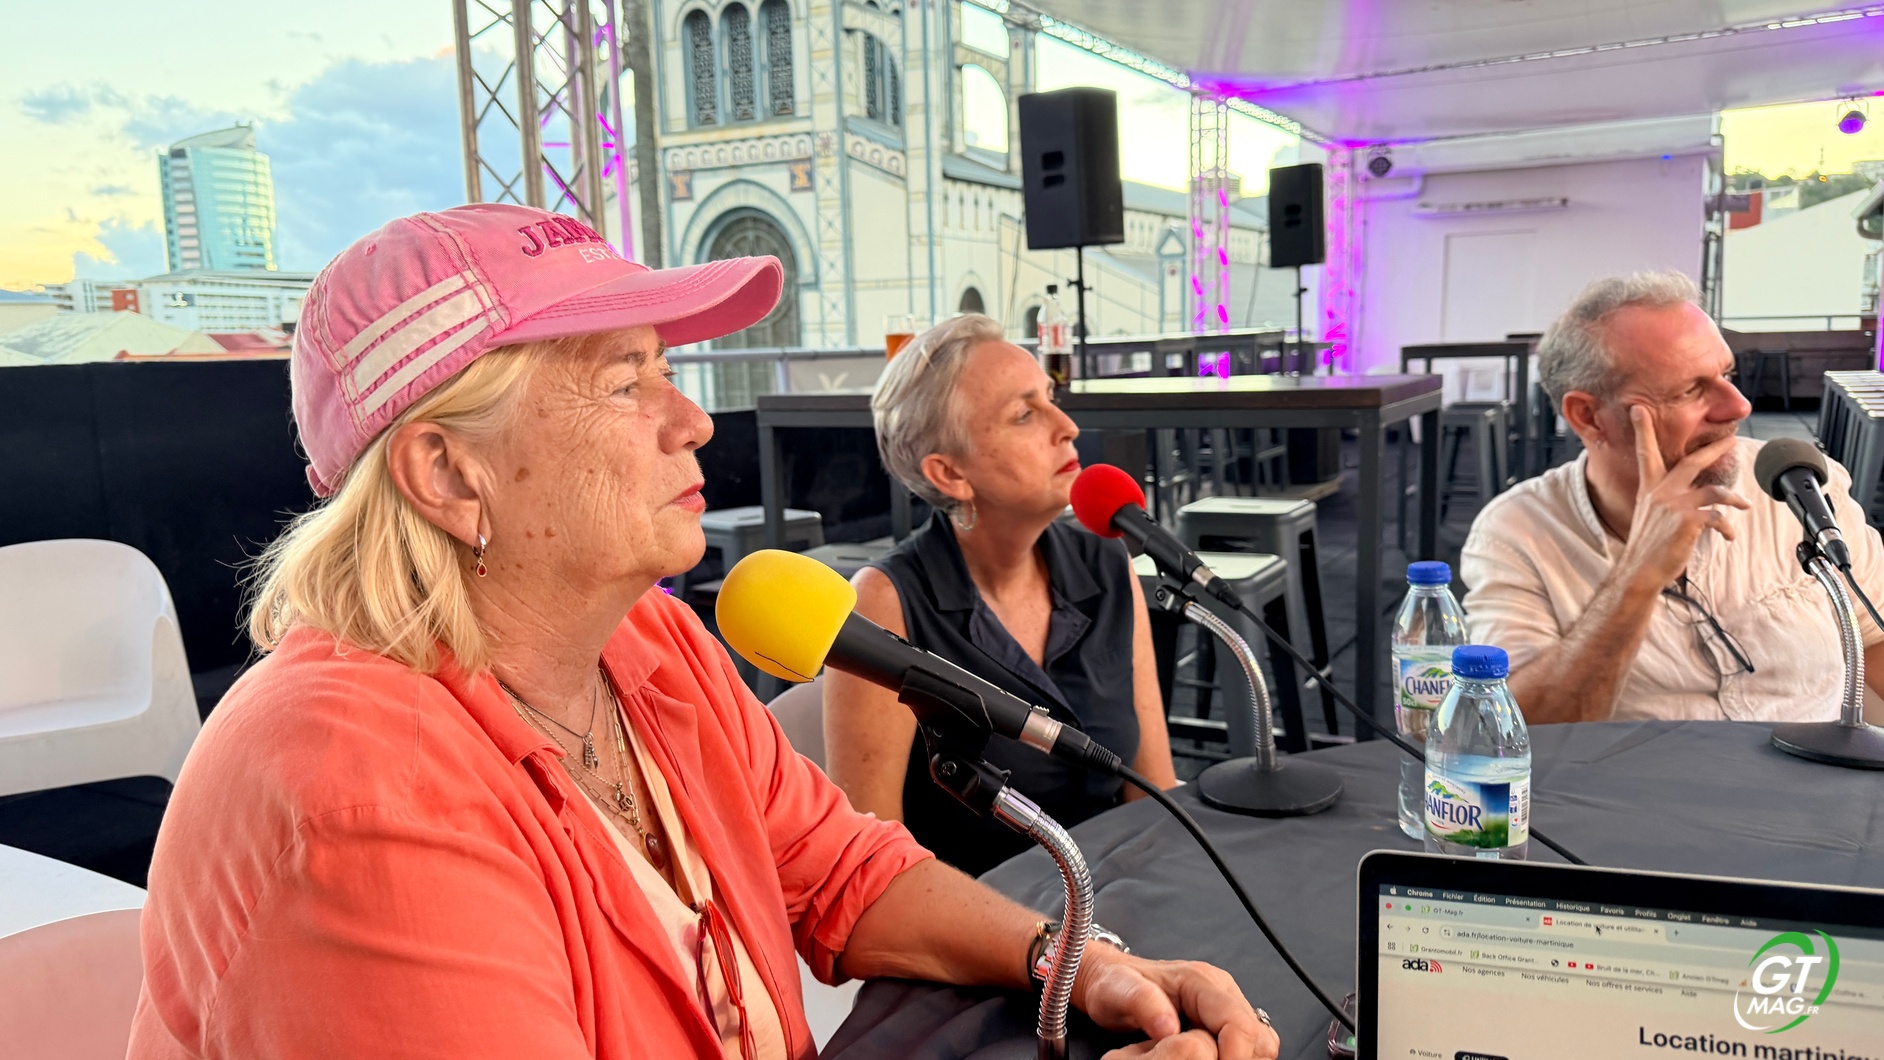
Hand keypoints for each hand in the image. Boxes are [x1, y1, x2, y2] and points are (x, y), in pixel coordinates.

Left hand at [1072, 946, 1279, 1059]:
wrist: (1110, 978)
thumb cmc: (1114, 983)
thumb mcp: (1118, 991)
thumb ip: (1143, 1003)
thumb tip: (1169, 1028)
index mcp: (1200, 980)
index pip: (1238, 1022)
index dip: (1235, 1053)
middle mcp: (1220, 990)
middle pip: (1256, 1035)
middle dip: (1240, 1058)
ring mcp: (1224, 1004)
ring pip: (1259, 1041)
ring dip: (1241, 1058)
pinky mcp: (1222, 1019)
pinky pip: (1248, 1045)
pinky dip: (1237, 1057)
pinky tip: (1212, 1059)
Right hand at [1617, 406, 1749, 588]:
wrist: (1640, 571)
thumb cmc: (1646, 548)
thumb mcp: (1648, 516)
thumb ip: (1663, 501)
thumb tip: (1682, 500)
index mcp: (1649, 489)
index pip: (1645, 453)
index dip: (1642, 430)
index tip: (1638, 410)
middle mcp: (1661, 492)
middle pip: (1692, 461)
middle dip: (1714, 448)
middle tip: (1731, 439)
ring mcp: (1675, 505)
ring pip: (1714, 491)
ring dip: (1733, 498)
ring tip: (1744, 504)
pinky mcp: (1689, 521)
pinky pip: (1718, 518)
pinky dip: (1727, 527)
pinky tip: (1730, 536)